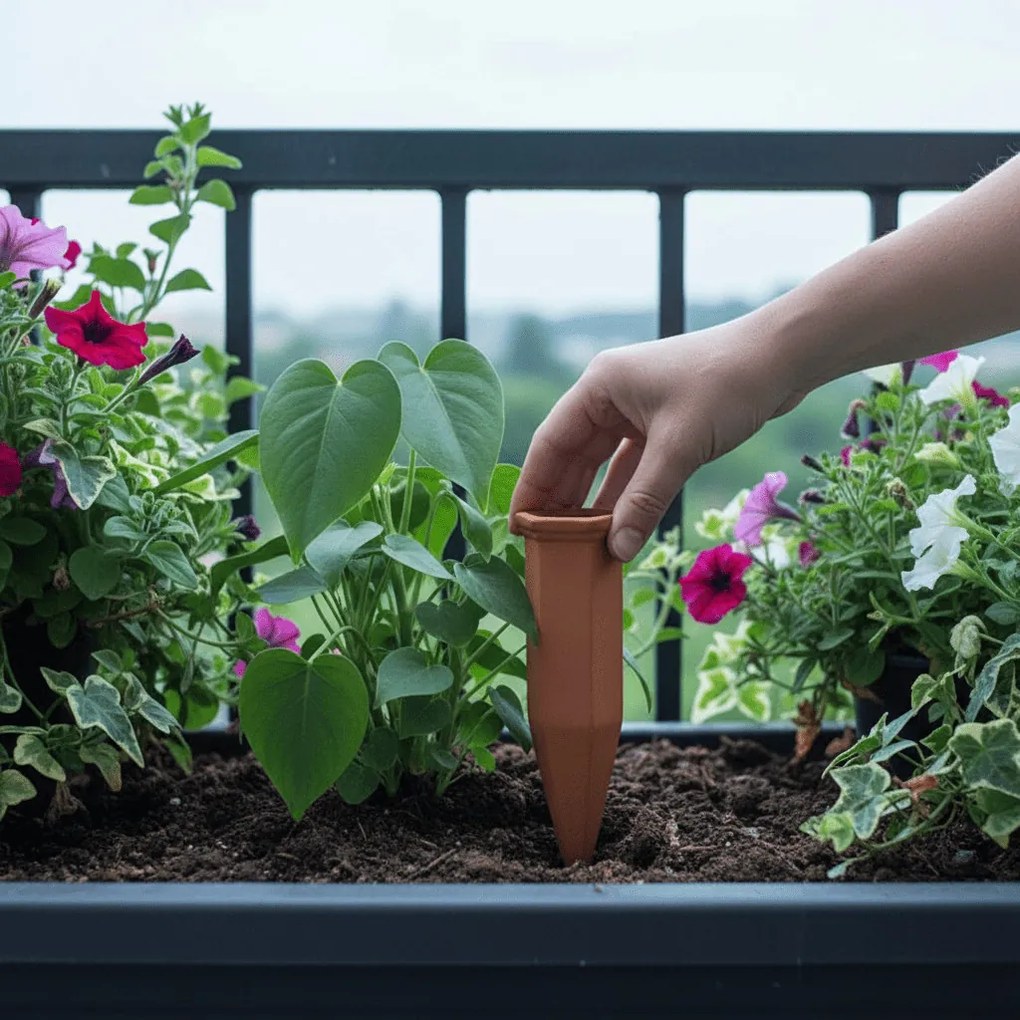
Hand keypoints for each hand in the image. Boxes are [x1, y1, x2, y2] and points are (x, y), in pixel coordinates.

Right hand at [509, 314, 804, 560]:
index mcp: (599, 386)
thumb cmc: (726, 385)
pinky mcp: (662, 425)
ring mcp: (637, 410)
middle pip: (572, 456)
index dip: (532, 487)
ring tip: (577, 545)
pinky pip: (633, 467)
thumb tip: (617, 550)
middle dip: (560, 502)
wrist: (783, 357)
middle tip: (546, 546)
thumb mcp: (679, 447)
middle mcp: (610, 396)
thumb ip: (645, 500)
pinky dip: (626, 495)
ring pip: (603, 465)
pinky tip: (617, 527)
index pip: (551, 443)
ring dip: (594, 503)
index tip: (519, 526)